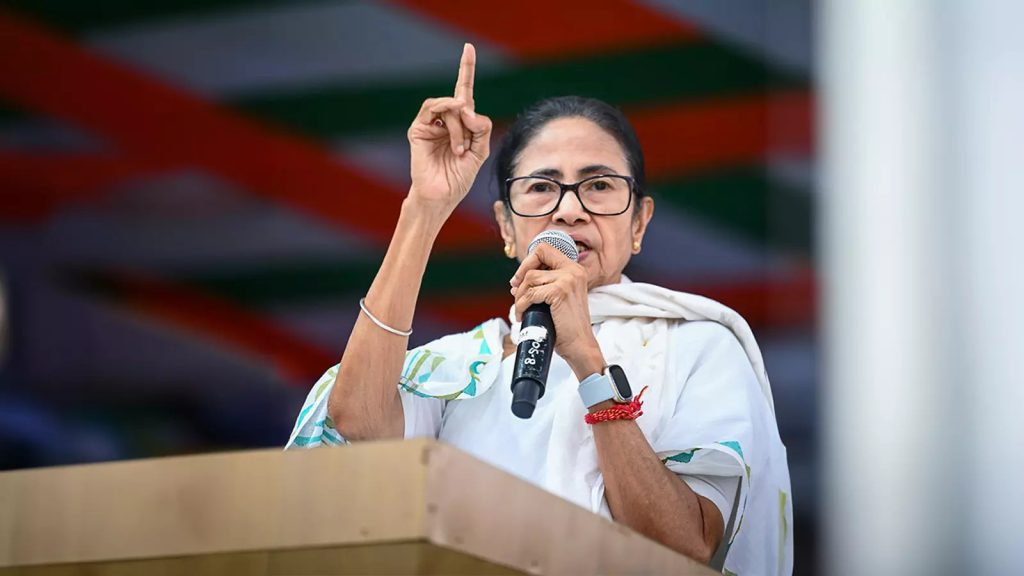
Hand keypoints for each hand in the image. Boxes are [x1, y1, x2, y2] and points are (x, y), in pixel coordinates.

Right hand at [407, 43, 492, 215]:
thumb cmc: (459, 178)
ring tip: (458, 150)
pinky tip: (451, 123)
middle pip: (462, 102)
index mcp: (461, 124)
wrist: (441, 196)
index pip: (464, 91)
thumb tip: (466, 106)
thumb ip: (481, 127)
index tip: (468, 47)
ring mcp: (431, 123)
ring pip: (450, 107)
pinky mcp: (418, 128)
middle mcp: (446, 120)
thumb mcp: (480, 152)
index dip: (466, 69)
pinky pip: (433, 108)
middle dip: (469, 123)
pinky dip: (445, 111)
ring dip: (458, 127)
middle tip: (466, 148)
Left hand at [509, 243, 605, 378]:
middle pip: (537, 257)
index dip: (529, 260)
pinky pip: (530, 294)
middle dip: (521, 273)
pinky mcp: (560, 292)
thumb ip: (544, 284)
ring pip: (530, 278)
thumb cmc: (566, 326)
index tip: (520, 278)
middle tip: (514, 291)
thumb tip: (517, 281)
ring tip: (521, 309)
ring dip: (519, 295)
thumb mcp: (558, 298)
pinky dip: (521, 306)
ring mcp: (568, 280)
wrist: (580, 345)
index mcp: (575, 269)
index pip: (545, 249)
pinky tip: (522, 315)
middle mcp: (573, 270)